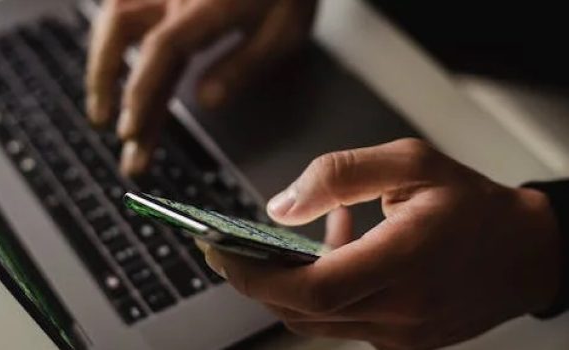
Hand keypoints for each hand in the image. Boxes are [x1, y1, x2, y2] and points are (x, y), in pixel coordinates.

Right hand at [86, 0, 316, 174]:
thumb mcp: (282, 31)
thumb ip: (244, 64)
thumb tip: (205, 99)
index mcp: (210, 5)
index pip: (162, 49)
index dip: (141, 92)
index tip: (130, 132)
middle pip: (122, 30)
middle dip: (107, 82)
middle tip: (106, 127)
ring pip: (114, 14)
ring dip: (101, 60)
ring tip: (101, 101)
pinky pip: (124, 5)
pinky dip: (112, 38)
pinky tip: (113, 64)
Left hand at [201, 139, 561, 348]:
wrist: (524, 251)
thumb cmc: (472, 204)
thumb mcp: (408, 162)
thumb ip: (338, 175)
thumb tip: (281, 207)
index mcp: (404, 260)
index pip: (312, 289)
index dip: (257, 278)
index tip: (223, 255)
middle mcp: (402, 309)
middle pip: (303, 311)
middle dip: (258, 282)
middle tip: (235, 250)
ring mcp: (402, 333)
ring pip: (318, 321)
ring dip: (294, 283)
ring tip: (309, 238)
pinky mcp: (402, 340)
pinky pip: (343, 321)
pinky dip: (325, 292)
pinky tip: (341, 254)